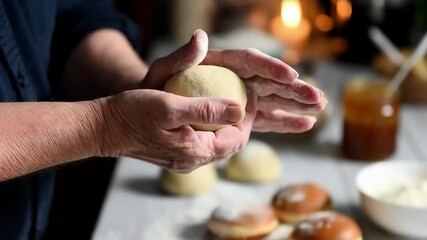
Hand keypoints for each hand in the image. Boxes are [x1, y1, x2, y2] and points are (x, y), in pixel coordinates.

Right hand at [100, 89, 255, 172]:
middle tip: (246, 97)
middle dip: (243, 122)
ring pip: (218, 144)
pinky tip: (210, 112)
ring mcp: (183, 160)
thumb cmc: (133, 112)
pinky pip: (204, 143)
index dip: (249, 117)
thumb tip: (239, 110)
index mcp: (195, 152)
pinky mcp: (175, 155)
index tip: (250, 94)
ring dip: (229, 125)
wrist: (105, 128)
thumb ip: (205, 109)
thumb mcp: (170, 106)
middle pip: (230, 144)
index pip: (237, 139)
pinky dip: (213, 128)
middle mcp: (192, 161)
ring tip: (233, 102)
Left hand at [142, 29, 326, 132]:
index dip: (271, 68)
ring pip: (274, 100)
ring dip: (297, 104)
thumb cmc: (158, 86)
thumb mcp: (163, 69)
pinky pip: (266, 119)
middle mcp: (237, 78)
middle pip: (271, 80)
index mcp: (222, 64)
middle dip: (294, 89)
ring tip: (320, 108)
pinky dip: (285, 122)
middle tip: (317, 97)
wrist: (156, 109)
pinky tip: (305, 124)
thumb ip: (182, 57)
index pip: (251, 62)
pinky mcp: (243, 116)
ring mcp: (243, 97)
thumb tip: (200, 37)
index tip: (290, 76)